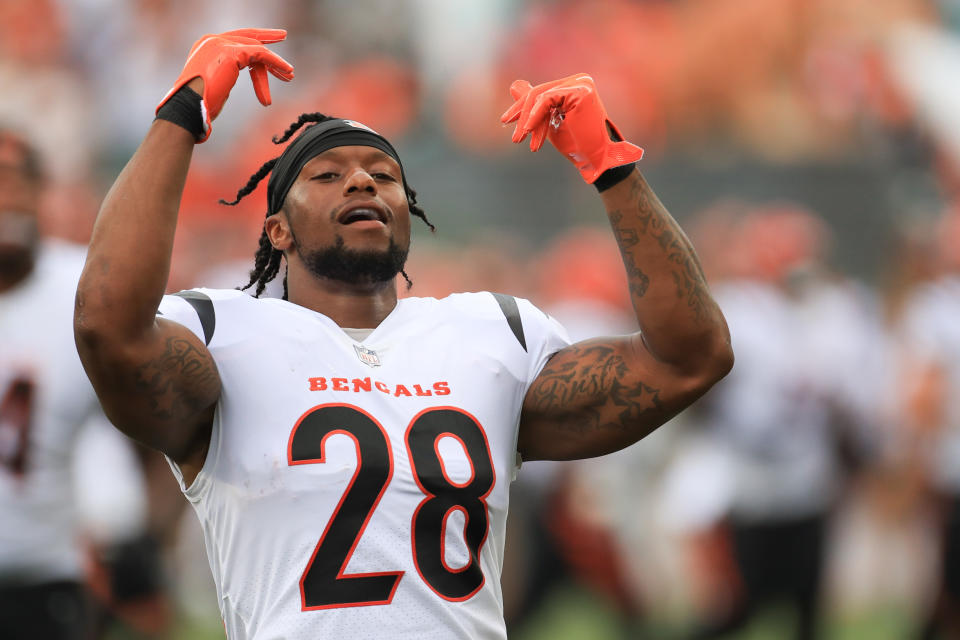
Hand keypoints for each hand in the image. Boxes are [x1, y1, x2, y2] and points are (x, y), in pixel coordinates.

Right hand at [156, 29, 293, 141]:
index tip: (269, 41)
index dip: (253, 38)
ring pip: (256, 49)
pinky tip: (287, 71)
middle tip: (283, 35)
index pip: (234, 38)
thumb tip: (228, 83)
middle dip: (266, 37)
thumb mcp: (214, 84)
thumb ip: (224, 75)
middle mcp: (212, 40)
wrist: (188, 108)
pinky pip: (261, 55)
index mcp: (206, 46)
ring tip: (289, 75)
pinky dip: (276, 62)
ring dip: (275, 63)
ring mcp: (220, 44)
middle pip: (246, 38)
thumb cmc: (200, 105)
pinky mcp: (231, 53)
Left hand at [501, 74, 642, 183]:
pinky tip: (529, 129)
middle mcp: (579, 80)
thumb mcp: (548, 122)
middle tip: (514, 137)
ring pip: (541, 97)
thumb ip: (534, 105)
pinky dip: (535, 115)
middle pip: (539, 93)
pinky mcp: (580, 91)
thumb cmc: (576, 144)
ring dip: (528, 120)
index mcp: (573, 86)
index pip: (541, 92)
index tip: (506, 122)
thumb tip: (514, 85)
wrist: (594, 158)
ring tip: (521, 139)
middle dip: (522, 115)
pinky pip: (547, 99)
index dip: (521, 108)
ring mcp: (581, 83)